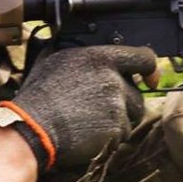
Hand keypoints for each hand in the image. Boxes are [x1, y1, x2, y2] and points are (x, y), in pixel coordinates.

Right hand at [9, 45, 158, 170]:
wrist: (32, 128)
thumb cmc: (38, 95)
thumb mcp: (52, 60)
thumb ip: (75, 51)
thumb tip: (76, 42)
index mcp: (100, 58)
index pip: (144, 57)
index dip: (150, 69)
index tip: (150, 78)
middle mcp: (113, 80)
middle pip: (137, 94)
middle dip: (125, 103)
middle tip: (100, 109)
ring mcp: (116, 107)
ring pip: (131, 117)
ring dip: (118, 121)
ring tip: (91, 122)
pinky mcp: (115, 131)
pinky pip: (122, 136)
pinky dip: (110, 138)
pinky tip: (89, 135)